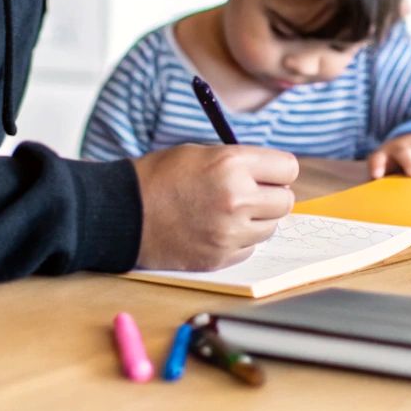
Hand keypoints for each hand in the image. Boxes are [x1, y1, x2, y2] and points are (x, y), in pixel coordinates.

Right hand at [130, 143, 297, 269]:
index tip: (268, 174)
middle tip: (251, 194)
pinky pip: (250, 248)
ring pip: (270, 227)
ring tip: (228, 212)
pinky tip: (215, 229)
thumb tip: (273, 175)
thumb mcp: (202, 153)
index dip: (278, 171)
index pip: (289, 169)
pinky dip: (239, 240)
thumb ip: (241, 162)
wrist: (122, 213)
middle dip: (271, 196)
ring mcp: (229, 231)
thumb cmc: (158, 177)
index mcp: (232, 164)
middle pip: (285, 201)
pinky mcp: (219, 257)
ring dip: (256, 220)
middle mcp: (236, 198)